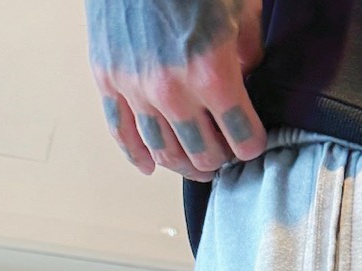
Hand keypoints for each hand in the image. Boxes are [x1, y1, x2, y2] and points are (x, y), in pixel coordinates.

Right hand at [87, 0, 265, 182]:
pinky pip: (122, 133)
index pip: (243, 139)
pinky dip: (138, 156)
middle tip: (225, 153)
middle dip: (221, 159)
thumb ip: (248, 51)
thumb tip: (247, 78)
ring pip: (165, 153)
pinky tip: (151, 165)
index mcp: (212, 73)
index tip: (252, 140)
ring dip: (185, 164)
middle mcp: (173, 91)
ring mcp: (137, 89)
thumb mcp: (240, 7)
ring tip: (196, 161)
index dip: (253, 143)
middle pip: (205, 155)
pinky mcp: (108, 79)